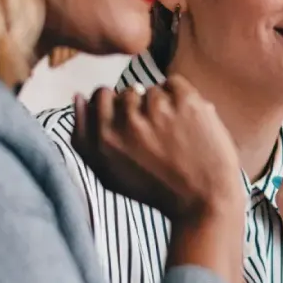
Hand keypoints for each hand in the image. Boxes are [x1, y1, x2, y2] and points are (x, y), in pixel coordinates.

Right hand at [70, 76, 239, 222]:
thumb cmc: (155, 190)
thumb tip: (78, 97)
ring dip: (162, 104)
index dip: (117, 105)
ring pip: (151, 89)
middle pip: (127, 91)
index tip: (132, 121)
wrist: (205, 200)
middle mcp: (128, 122)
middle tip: (156, 133)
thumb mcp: (108, 174)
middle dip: (140, 107)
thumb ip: (84, 138)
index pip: (100, 96)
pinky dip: (180, 96)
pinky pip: (174, 82)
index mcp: (105, 139)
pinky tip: (186, 119)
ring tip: (174, 132)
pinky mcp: (186, 102)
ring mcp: (157, 110)